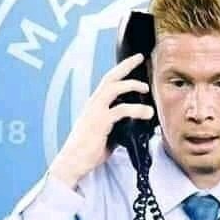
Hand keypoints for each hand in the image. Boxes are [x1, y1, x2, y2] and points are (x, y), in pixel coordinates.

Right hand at [48, 53, 153, 187]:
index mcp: (95, 105)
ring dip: (132, 84)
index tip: (134, 62)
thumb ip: (119, 126)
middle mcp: (93, 104)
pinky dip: (136, 109)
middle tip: (140, 58)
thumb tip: (136, 126)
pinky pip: (120, 110)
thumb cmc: (88, 151)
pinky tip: (146, 113)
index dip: (121, 70)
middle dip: (125, 65)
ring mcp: (96, 112)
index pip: (108, 82)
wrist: (73, 162)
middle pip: (110, 78)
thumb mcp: (107, 134)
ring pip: (114, 88)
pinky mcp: (100, 122)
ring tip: (146, 88)